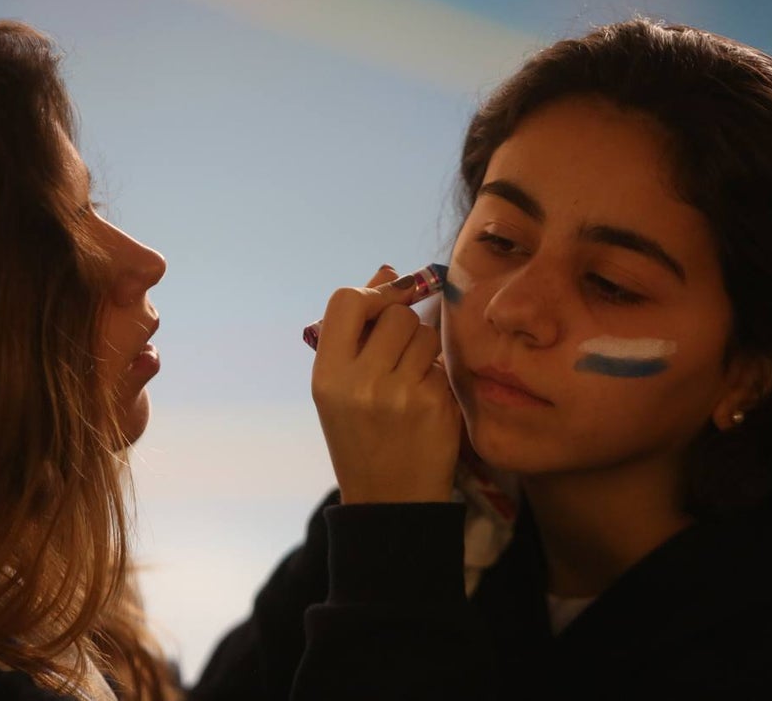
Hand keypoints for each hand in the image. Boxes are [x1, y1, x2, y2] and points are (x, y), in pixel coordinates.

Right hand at [311, 265, 462, 503]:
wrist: (390, 500)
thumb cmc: (362, 436)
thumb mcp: (341, 387)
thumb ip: (359, 330)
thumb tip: (388, 270)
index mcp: (327, 374)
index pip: (348, 300)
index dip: (372, 293)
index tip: (385, 305)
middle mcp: (360, 382)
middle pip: (397, 313)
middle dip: (403, 325)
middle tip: (399, 355)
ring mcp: (400, 394)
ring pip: (426, 334)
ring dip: (424, 349)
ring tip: (411, 380)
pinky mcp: (436, 405)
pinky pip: (444, 363)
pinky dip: (439, 375)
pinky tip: (427, 402)